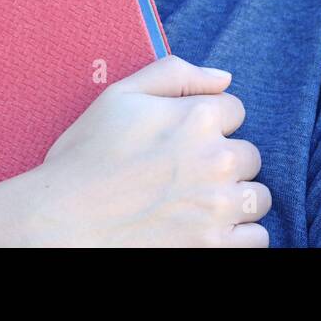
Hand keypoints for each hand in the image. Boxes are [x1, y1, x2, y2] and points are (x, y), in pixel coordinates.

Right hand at [27, 55, 270, 245]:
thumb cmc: (85, 157)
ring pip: (258, 197)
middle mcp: (216, 159)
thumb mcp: (119, 96)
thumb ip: (175, 74)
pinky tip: (208, 229)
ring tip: (200, 203)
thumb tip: (225, 78)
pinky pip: (258, 238)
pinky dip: (240, 235)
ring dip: (236, 198)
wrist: (62, 222)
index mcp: (196, 117)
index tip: (182, 139)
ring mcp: (218, 207)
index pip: (236, 110)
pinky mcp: (214, 246)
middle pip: (250, 154)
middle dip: (224, 161)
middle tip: (186, 174)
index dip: (209, 122)